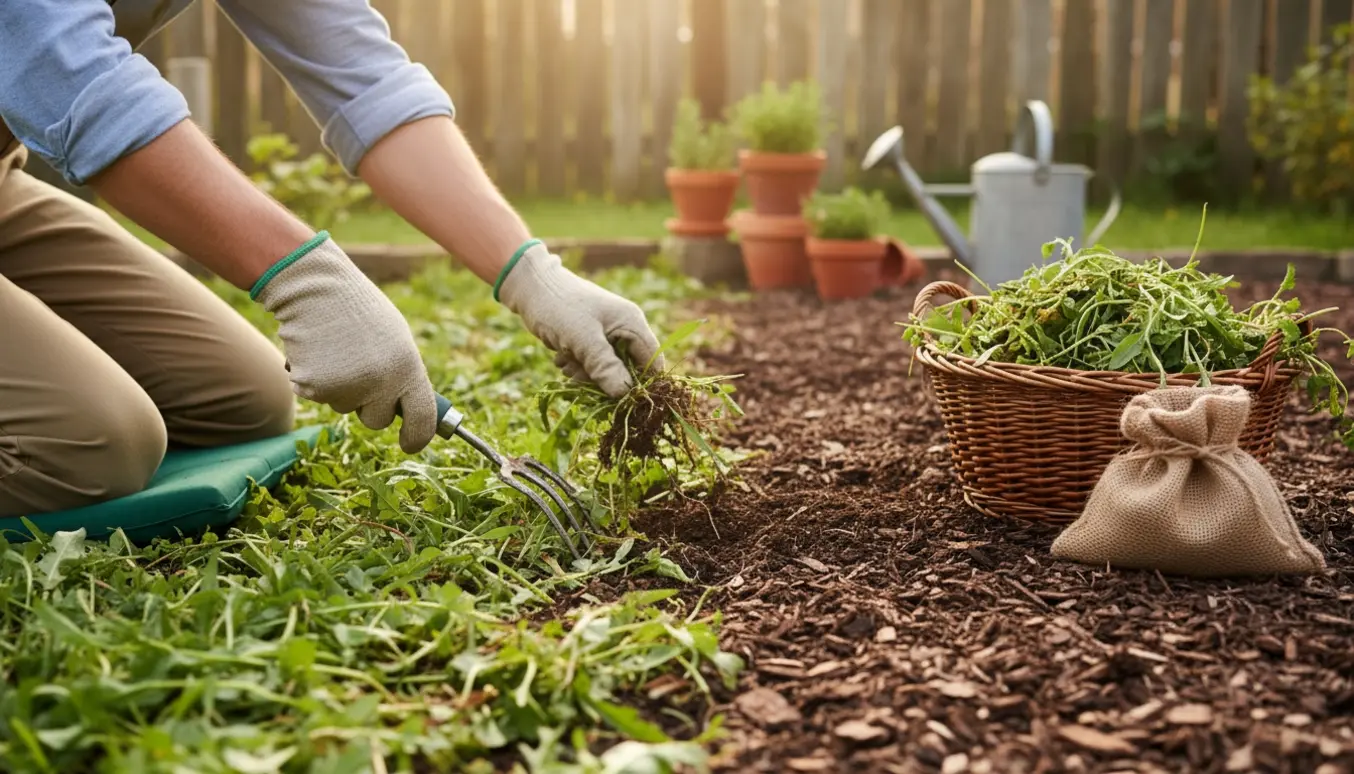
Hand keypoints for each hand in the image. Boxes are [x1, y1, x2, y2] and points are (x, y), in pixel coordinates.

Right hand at [252, 234, 438, 452]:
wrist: (315, 286)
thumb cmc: (358, 309)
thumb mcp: (396, 339)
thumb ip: (404, 374)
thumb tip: (411, 409)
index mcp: (408, 367)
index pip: (423, 418)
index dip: (417, 437)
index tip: (410, 444)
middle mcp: (382, 382)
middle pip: (377, 420)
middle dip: (369, 405)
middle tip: (359, 369)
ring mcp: (348, 387)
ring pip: (346, 408)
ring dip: (341, 388)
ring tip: (338, 350)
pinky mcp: (316, 387)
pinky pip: (319, 397)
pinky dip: (316, 380)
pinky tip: (318, 352)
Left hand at [497, 242, 663, 396]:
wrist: (530, 287)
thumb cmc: (558, 307)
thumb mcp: (581, 338)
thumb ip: (605, 366)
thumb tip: (624, 394)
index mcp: (632, 323)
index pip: (653, 362)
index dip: (640, 383)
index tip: (618, 397)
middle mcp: (625, 329)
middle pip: (629, 370)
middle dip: (604, 378)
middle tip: (578, 373)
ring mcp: (609, 334)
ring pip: (608, 371)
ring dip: (586, 374)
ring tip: (566, 362)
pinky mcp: (593, 340)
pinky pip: (593, 364)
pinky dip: (578, 366)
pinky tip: (562, 357)